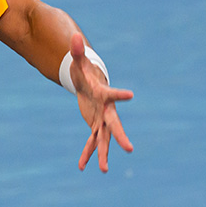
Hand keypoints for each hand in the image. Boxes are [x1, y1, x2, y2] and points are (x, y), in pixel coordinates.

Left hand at [69, 33, 133, 171]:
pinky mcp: (95, 126)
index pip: (112, 94)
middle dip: (120, 137)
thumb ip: (77, 51)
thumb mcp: (78, 62)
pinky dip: (86, 154)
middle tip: (129, 149)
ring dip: (102, 154)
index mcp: (103, 94)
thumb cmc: (84, 72)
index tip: (131, 95)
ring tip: (103, 170)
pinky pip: (91, 143)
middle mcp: (106, 110)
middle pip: (115, 125)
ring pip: (104, 140)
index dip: (120, 94)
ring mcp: (101, 120)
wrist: (89, 85)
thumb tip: (74, 36)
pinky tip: (82, 167)